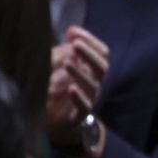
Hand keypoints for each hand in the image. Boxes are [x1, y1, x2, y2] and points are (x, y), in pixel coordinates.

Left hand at [44, 26, 109, 144]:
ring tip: (67, 62)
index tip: (74, 32)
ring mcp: (89, 99)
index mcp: (92, 70)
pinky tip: (71, 88)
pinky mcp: (78, 116)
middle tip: (75, 44)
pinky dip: (79, 97)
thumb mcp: (60, 69)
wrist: (56, 126)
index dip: (90, 41)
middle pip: (102, 66)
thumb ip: (66, 51)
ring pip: (93, 84)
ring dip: (81, 71)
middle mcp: (94, 83)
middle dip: (89, 53)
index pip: (101, 52)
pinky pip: (85, 106)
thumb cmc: (59, 93)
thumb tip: (72, 31)